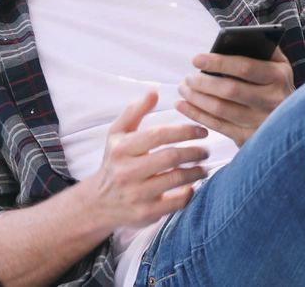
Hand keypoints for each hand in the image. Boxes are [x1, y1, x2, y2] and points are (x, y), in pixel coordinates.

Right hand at [85, 91, 209, 230]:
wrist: (99, 202)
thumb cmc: (114, 161)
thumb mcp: (116, 134)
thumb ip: (134, 111)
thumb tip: (154, 91)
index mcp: (121, 149)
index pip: (158, 135)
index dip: (184, 131)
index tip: (201, 131)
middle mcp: (126, 171)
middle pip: (170, 157)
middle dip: (194, 152)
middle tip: (205, 150)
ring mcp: (136, 194)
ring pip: (176, 179)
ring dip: (196, 172)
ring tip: (203, 167)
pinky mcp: (146, 213)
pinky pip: (176, 202)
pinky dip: (189, 193)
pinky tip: (192, 186)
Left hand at [176, 47, 295, 146]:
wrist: (294, 120)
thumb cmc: (275, 84)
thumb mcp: (277, 64)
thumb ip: (260, 48)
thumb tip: (230, 37)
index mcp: (278, 76)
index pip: (245, 67)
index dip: (218, 62)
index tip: (196, 59)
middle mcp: (273, 100)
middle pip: (230, 90)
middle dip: (203, 82)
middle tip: (187, 77)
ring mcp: (262, 122)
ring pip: (221, 109)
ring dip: (196, 98)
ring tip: (184, 88)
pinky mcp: (250, 138)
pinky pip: (217, 126)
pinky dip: (196, 114)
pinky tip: (183, 105)